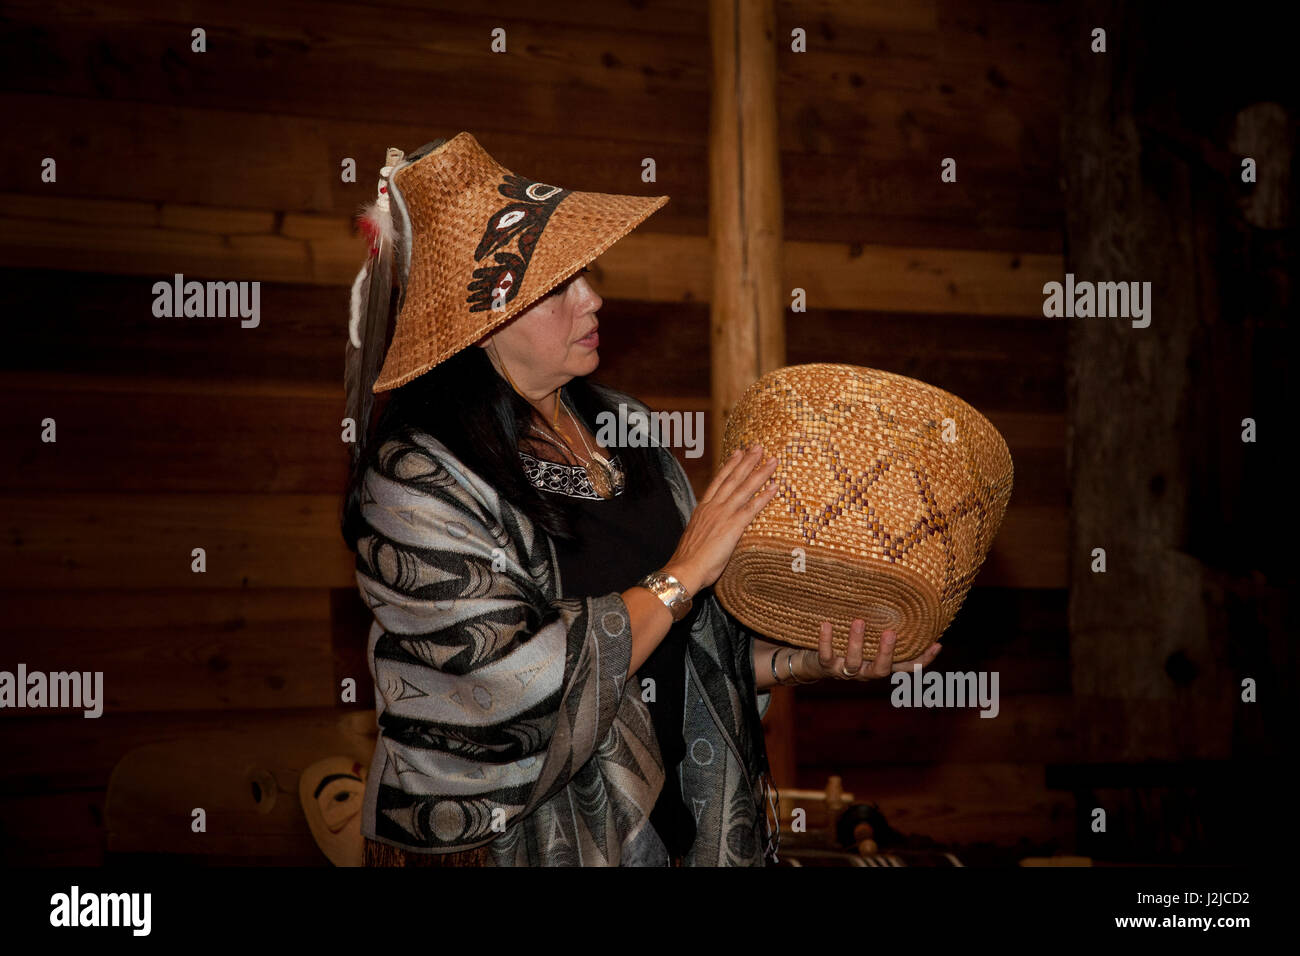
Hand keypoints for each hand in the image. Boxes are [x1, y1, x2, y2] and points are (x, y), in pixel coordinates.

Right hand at [663, 444, 778, 594]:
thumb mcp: (695, 537)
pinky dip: (764, 495)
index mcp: (702, 509)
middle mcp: (713, 507)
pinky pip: (752, 507)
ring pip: (744, 488)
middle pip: (732, 479)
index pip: (718, 482)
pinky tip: (775, 485)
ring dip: (759, 472)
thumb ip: (705, 529)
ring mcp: (723, 515)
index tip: (737, 453)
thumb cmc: (688, 560)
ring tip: (771, 460)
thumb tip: (711, 530)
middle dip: (746, 461)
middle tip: (757, 447)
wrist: (685, 569)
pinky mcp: (733, 526)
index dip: (729, 466)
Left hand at [794, 621, 941, 681]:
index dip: (922, 660)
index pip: (905, 667)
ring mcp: (845, 671)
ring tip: (859, 621)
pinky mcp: (824, 667)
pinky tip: (826, 624)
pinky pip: (826, 656)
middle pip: (881, 670)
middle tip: (891, 633)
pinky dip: (826, 641)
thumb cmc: (844, 644)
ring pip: (853, 663)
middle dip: (886, 652)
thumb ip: (880, 627)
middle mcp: (865, 671)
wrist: (812, 664)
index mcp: (879, 664)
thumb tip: (901, 602)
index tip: (937, 644)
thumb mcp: (865, 638)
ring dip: (856, 643)